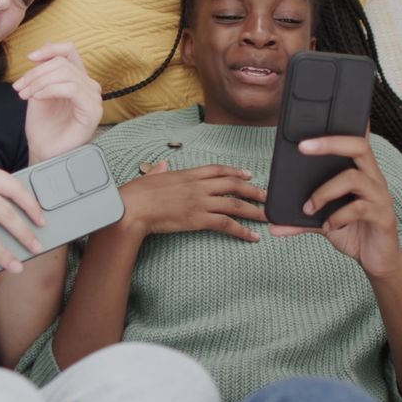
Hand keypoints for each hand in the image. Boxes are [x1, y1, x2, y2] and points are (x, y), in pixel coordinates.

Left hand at [13, 42, 102, 162]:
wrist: (43, 150)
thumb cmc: (43, 125)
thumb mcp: (38, 89)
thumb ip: (44, 69)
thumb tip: (47, 42)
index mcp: (77, 78)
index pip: (69, 51)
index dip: (50, 49)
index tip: (30, 58)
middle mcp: (89, 86)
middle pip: (62, 63)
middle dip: (35, 73)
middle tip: (19, 88)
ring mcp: (93, 98)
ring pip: (65, 74)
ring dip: (39, 82)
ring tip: (25, 95)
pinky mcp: (92, 111)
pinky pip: (71, 88)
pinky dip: (50, 90)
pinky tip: (37, 98)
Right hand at [117, 161, 264, 240]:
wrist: (134, 207)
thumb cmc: (137, 193)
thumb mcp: (150, 176)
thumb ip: (160, 171)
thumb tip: (163, 166)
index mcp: (187, 174)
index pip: (218, 170)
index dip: (235, 171)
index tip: (248, 174)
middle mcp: (198, 186)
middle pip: (233, 185)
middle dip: (253, 190)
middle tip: (267, 196)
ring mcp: (200, 202)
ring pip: (235, 204)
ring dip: (254, 210)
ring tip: (268, 216)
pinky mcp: (199, 219)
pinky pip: (226, 224)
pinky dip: (242, 231)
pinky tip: (252, 236)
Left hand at [267, 134, 401, 277]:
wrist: (378, 259)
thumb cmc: (353, 231)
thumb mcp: (322, 221)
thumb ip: (299, 218)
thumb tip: (270, 220)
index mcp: (360, 172)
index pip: (354, 140)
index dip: (340, 127)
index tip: (319, 117)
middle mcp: (373, 178)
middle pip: (359, 146)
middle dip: (329, 143)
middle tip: (302, 147)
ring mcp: (380, 196)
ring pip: (353, 178)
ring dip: (324, 192)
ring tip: (309, 208)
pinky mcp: (382, 216)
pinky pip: (358, 208)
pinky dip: (337, 217)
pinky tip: (328, 227)